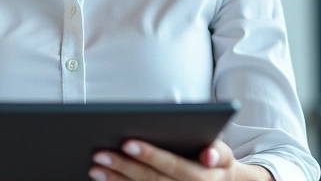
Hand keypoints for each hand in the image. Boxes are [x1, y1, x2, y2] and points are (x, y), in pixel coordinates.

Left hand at [88, 139, 274, 180]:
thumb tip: (208, 154)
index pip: (173, 165)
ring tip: (95, 168)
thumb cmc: (216, 165)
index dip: (151, 155)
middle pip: (151, 180)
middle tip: (100, 154)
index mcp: (201, 177)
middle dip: (124, 167)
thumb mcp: (225, 156)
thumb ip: (217, 152)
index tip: (127, 143)